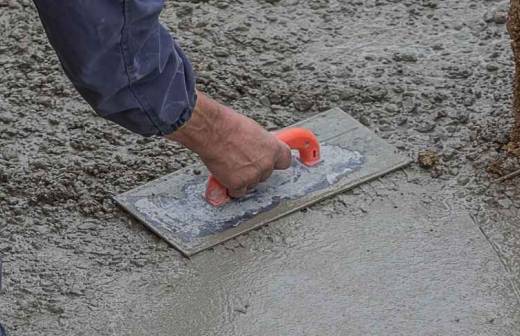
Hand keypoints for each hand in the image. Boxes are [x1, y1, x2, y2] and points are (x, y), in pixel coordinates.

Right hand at [166, 92, 291, 197]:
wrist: (212, 130)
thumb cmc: (228, 125)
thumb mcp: (254, 130)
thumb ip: (261, 144)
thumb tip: (260, 149)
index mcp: (273, 148)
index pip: (285, 161)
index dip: (276, 162)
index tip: (273, 162)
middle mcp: (266, 163)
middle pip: (266, 174)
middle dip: (255, 170)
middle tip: (242, 160)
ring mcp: (253, 175)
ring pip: (252, 183)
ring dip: (243, 178)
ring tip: (230, 163)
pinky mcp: (238, 184)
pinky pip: (238, 191)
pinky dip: (231, 186)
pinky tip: (225, 175)